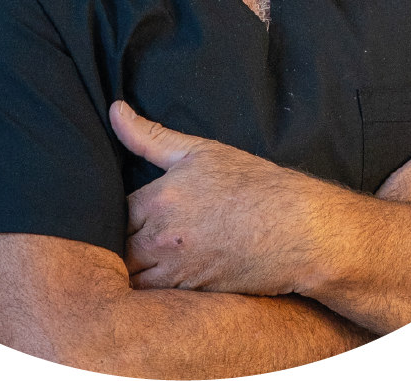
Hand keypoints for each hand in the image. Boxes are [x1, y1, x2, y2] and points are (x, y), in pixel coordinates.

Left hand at [110, 101, 328, 295]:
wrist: (297, 228)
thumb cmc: (253, 184)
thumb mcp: (200, 151)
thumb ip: (151, 136)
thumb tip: (115, 110)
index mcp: (160, 198)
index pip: (113, 210)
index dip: (115, 212)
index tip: (125, 213)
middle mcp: (162, 237)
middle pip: (116, 247)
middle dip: (119, 243)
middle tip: (127, 238)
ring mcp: (177, 269)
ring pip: (131, 277)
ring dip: (130, 270)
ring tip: (136, 261)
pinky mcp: (193, 293)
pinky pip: (155, 299)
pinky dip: (150, 292)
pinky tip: (158, 280)